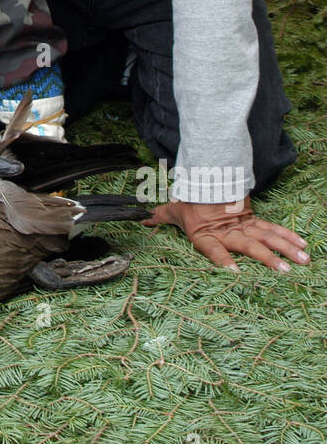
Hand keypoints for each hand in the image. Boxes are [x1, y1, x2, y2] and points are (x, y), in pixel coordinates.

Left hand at [144, 195, 309, 272]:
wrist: (204, 172)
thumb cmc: (188, 197)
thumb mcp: (173, 209)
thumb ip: (158, 218)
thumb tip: (141, 222)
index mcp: (206, 233)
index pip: (214, 248)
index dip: (222, 258)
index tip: (233, 271)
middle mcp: (227, 231)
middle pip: (250, 245)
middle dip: (269, 258)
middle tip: (285, 270)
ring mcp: (242, 225)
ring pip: (267, 237)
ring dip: (286, 249)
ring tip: (302, 261)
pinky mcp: (252, 219)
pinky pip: (272, 228)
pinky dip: (288, 236)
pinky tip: (302, 245)